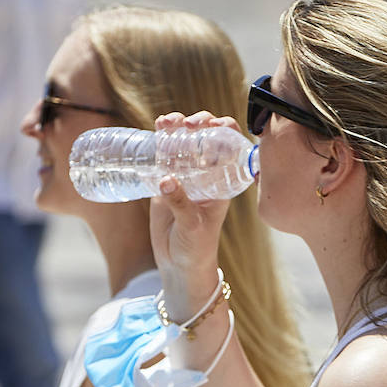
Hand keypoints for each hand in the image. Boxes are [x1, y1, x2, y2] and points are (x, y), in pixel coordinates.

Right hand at [149, 111, 238, 319]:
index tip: (212, 125)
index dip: (224, 129)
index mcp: (222, 181)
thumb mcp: (193, 225)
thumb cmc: (197, 247)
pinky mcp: (164, 180)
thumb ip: (181, 203)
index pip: (230, 147)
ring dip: (177, 126)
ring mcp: (185, 175)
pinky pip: (163, 154)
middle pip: (206, 137)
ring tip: (167, 123)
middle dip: (199, 122)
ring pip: (183, 141)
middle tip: (188, 124)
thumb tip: (166, 179)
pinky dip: (160, 139)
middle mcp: (206, 173)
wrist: (179, 264)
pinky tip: (156, 129)